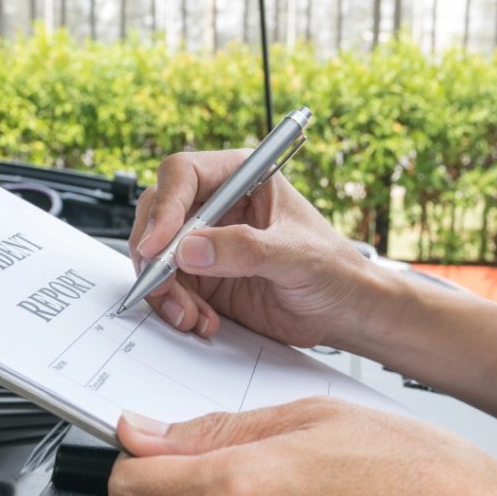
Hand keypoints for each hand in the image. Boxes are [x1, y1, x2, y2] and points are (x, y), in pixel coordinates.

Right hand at [129, 150, 374, 346]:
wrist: (342, 312)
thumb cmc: (334, 269)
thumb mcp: (296, 256)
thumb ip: (246, 249)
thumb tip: (191, 249)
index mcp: (242, 177)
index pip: (184, 174)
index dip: (164, 207)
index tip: (157, 245)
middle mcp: (216, 206)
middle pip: (157, 214)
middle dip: (154, 254)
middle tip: (160, 285)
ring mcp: (204, 243)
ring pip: (156, 256)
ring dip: (163, 289)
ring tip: (190, 315)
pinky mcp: (200, 278)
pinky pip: (167, 288)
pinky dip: (174, 307)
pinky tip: (201, 321)